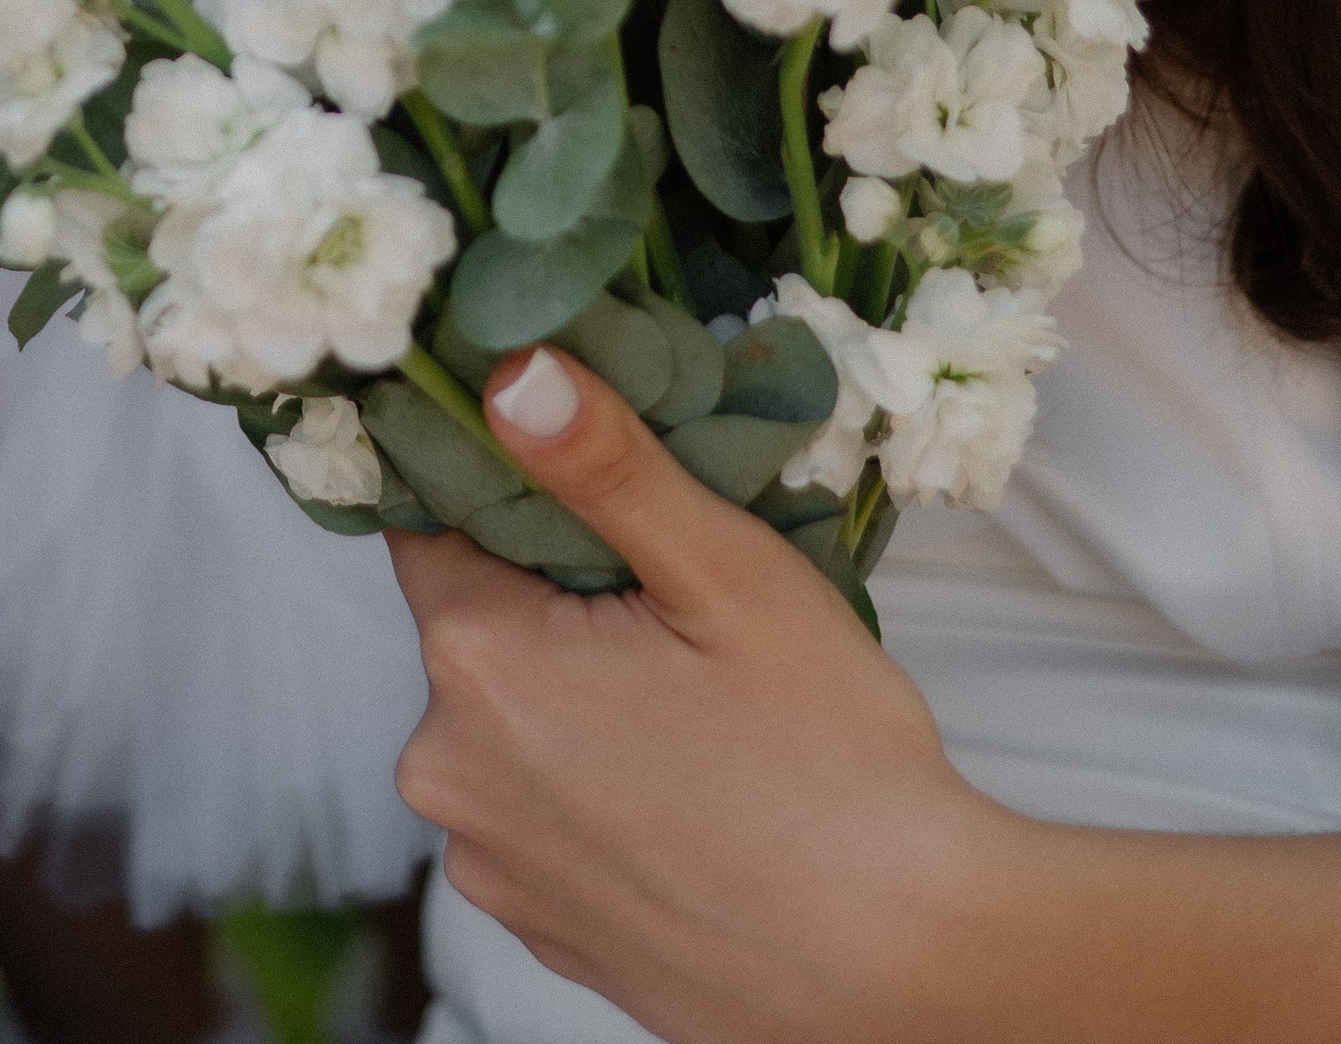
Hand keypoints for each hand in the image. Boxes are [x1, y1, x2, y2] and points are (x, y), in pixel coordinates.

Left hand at [390, 350, 1008, 1043]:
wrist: (905, 968)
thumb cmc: (832, 767)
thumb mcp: (727, 572)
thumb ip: (604, 463)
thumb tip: (512, 372)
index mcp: (480, 666)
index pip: (435, 519)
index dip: (508, 481)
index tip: (583, 470)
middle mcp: (451, 775)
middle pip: (478, 621)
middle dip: (557, 590)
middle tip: (677, 591)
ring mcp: (494, 865)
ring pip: (512, 718)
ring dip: (578, 690)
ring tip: (699, 698)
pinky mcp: (544, 928)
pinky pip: (542, 808)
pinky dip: (596, 781)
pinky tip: (692, 782)